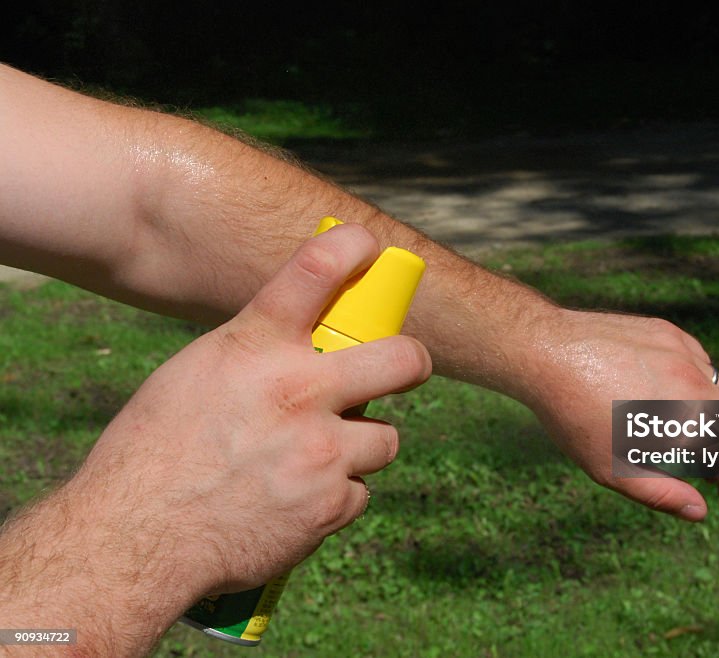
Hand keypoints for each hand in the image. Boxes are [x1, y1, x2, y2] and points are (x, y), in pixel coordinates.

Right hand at [71, 223, 430, 596]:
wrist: (134, 539)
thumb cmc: (153, 452)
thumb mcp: (197, 375)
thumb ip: (256, 353)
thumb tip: (307, 342)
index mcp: (254, 346)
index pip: (318, 269)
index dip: (353, 246)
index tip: (367, 246)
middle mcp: (298, 391)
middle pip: (403, 358)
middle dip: (410, 361)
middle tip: (402, 367)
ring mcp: (321, 452)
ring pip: (385, 437)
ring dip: (359, 445)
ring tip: (316, 457)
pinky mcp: (330, 505)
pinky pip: (358, 491)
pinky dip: (333, 496)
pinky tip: (293, 500)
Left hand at [526, 309, 718, 520]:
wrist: (547, 353)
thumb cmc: (576, 417)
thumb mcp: (613, 469)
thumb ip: (661, 494)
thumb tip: (700, 511)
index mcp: (689, 421)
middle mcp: (696, 384)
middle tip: (708, 468)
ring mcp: (684, 353)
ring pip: (717, 388)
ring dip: (713, 415)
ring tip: (688, 434)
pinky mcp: (669, 332)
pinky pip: (697, 361)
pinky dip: (695, 382)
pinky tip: (672, 394)